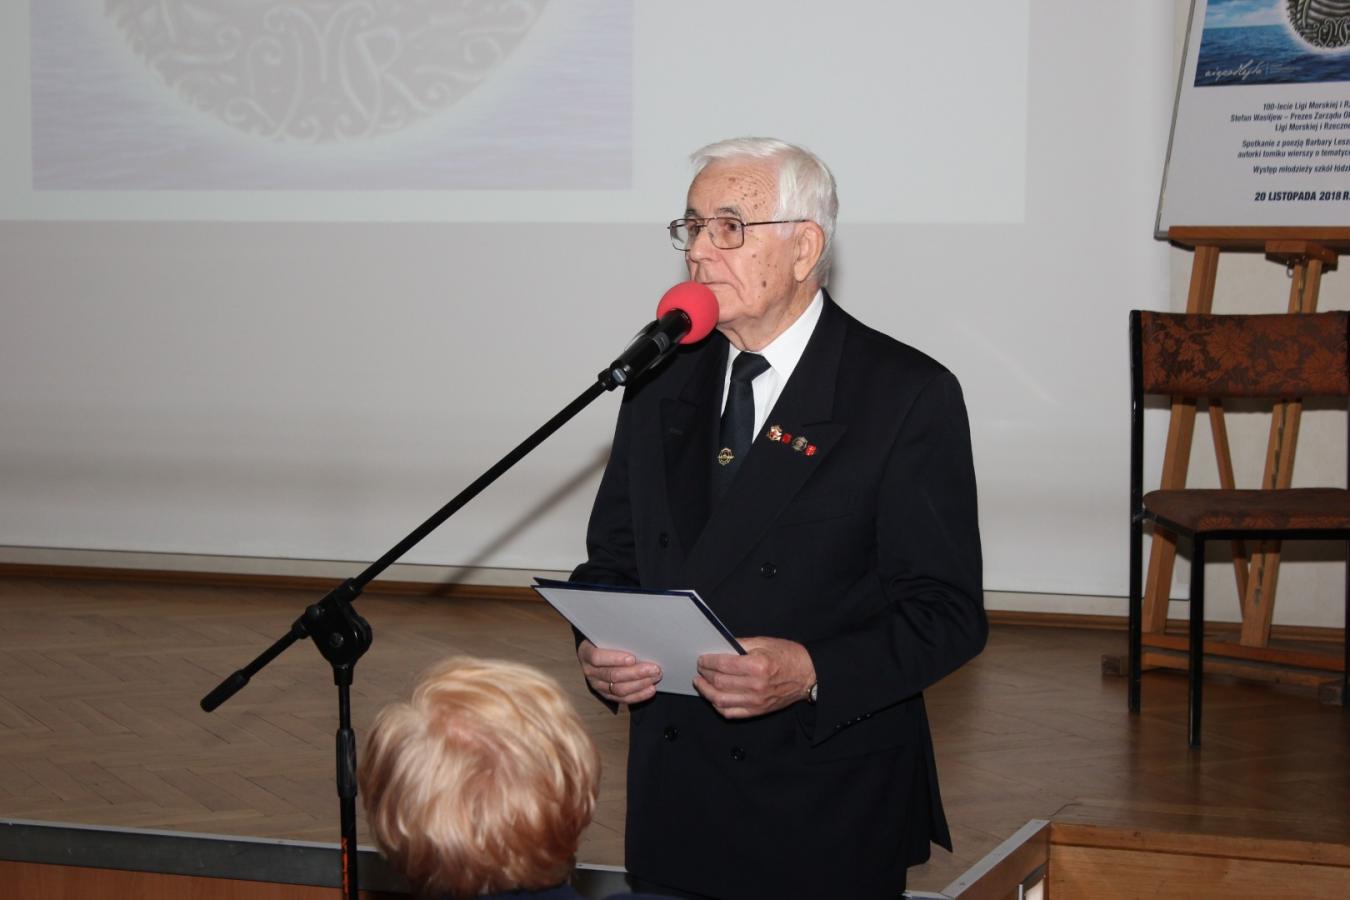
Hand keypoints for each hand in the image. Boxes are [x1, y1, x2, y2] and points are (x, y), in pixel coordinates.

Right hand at [578, 640, 661, 703]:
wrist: (596, 652)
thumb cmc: (605, 640)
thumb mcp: (605, 635)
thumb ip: (617, 638)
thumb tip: (639, 639)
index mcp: (586, 653)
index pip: (597, 658)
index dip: (615, 659)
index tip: (632, 658)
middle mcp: (590, 671)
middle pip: (612, 675)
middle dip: (635, 672)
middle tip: (654, 668)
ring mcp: (597, 685)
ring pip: (619, 689)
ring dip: (640, 684)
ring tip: (655, 677)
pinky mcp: (606, 694)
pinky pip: (623, 699)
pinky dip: (638, 695)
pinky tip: (650, 689)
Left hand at [695, 637, 815, 718]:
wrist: (808, 675)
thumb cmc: (788, 656)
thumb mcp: (764, 643)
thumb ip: (740, 644)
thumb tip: (718, 646)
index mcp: (758, 666)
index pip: (722, 665)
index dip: (707, 661)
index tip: (701, 659)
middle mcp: (756, 686)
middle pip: (719, 682)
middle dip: (704, 675)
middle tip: (699, 669)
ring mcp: (756, 701)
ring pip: (720, 700)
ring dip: (706, 692)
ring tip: (701, 683)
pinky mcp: (757, 711)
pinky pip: (731, 713)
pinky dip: (718, 706)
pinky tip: (714, 698)